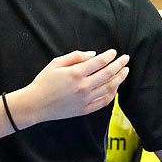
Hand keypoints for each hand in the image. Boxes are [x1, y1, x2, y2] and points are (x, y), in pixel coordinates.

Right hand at [12, 49, 130, 126]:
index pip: (99, 62)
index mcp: (76, 73)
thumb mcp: (56, 63)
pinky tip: (115, 88)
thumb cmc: (44, 82)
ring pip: (109, 88)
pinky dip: (112, 94)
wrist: (35, 104)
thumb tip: (93, 55)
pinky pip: (103, 102)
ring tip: (125, 72)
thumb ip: (75, 56)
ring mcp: (85, 100)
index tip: (114, 52)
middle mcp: (83, 87)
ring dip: (119, 79)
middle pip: (108, 74)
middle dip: (120, 65)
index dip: (109, 56)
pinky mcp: (84, 110)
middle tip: (126, 59)